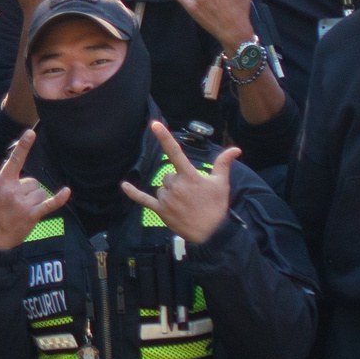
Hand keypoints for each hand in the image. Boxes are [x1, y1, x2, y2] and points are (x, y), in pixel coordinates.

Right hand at [0, 128, 70, 251]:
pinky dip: (59, 199)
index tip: (31, 133)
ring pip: (41, 192)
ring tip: (23, 209)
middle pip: (33, 181)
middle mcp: (13, 191)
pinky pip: (49, 204)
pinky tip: (66, 191)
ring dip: (36, 200)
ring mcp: (23, 204)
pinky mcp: (32, 215)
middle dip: (28, 190)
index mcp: (2, 182)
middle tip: (16, 202)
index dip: (23, 146)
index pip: (14, 160)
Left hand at [121, 120, 238, 247]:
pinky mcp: (161, 211)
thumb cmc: (216, 207)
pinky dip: (133, 193)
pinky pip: (144, 199)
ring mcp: (167, 199)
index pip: (175, 152)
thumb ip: (224, 163)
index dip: (164, 137)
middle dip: (177, 181)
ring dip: (170, 192)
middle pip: (168, 175)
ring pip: (162, 187)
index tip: (154, 124)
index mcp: (190, 176)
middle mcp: (175, 186)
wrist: (211, 234)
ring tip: (184, 204)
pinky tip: (124, 186)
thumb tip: (236, 149)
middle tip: (191, 194)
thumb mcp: (222, 184)